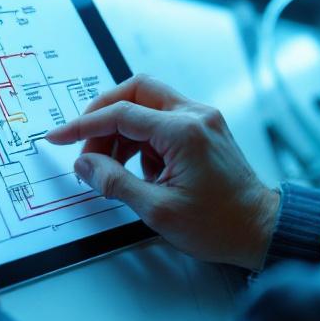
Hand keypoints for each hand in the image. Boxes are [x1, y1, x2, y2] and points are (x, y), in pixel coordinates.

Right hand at [45, 74, 279, 270]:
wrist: (260, 229)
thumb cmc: (220, 224)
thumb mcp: (158, 210)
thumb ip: (115, 183)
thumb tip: (85, 165)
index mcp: (184, 132)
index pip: (120, 114)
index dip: (83, 126)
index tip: (59, 137)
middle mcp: (195, 115)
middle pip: (135, 90)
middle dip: (103, 115)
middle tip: (85, 146)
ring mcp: (201, 119)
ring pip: (147, 103)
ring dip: (122, 130)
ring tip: (112, 168)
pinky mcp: (203, 129)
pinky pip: (161, 120)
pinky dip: (141, 139)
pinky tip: (141, 170)